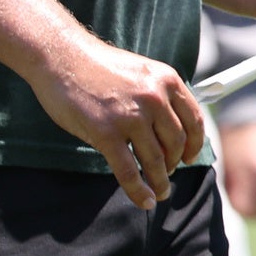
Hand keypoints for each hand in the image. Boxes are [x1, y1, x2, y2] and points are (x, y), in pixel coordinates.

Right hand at [23, 29, 206, 210]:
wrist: (61, 55)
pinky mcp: (106, 133)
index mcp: (165, 79)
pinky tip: (143, 200)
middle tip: (166, 174)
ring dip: (159, 182)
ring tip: (158, 193)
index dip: (195, 144)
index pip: (194, 120)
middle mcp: (154, 98)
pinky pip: (129, 172)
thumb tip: (170, 127)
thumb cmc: (96, 65)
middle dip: (173, 165)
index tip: (188, 157)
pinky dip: (138, 191)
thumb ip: (157, 94)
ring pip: (155, 161)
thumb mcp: (139, 70)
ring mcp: (130, 116)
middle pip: (176, 144)